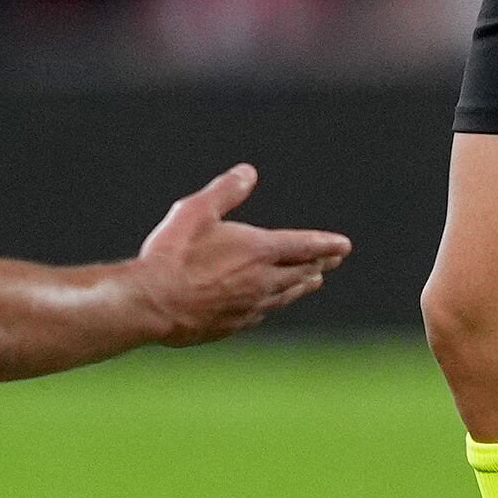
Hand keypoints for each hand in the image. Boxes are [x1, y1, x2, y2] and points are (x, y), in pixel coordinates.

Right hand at [127, 162, 349, 344]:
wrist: (152, 303)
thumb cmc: (172, 254)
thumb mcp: (196, 211)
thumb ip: (225, 192)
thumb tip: (248, 172)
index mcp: (258, 250)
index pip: (303, 245)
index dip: (325, 244)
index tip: (344, 245)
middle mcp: (261, 281)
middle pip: (299, 271)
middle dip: (318, 263)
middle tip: (333, 260)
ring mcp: (249, 306)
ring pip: (285, 295)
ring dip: (301, 285)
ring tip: (313, 281)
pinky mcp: (233, 325)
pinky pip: (263, 312)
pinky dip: (275, 303)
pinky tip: (272, 304)